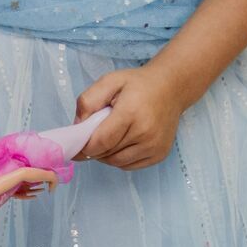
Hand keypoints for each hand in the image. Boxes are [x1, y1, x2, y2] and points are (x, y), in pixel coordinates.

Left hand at [74, 62, 189, 170]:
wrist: (171, 88)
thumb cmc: (137, 84)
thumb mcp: (109, 81)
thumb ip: (88, 101)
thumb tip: (77, 126)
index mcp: (131, 113)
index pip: (101, 142)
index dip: (85, 147)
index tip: (76, 145)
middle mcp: (145, 133)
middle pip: (108, 153)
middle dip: (94, 149)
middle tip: (89, 138)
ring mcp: (154, 146)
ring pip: (117, 163)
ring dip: (106, 155)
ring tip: (106, 139)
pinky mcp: (159, 154)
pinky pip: (130, 166)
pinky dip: (119, 159)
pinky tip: (120, 143)